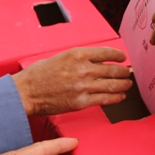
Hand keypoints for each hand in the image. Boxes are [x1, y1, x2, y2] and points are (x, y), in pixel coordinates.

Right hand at [12, 46, 133, 115]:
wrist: (26, 92)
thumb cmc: (39, 74)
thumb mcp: (61, 57)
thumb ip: (80, 59)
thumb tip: (98, 62)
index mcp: (78, 54)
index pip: (107, 52)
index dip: (119, 56)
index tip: (123, 58)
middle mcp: (84, 69)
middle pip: (113, 70)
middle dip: (124, 72)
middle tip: (128, 73)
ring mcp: (83, 86)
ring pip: (112, 85)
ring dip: (123, 85)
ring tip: (127, 84)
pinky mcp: (81, 102)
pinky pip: (105, 99)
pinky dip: (116, 98)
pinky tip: (120, 96)